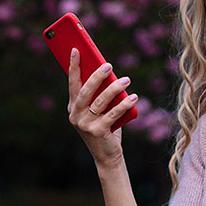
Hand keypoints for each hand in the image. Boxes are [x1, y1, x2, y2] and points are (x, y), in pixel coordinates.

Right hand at [67, 48, 138, 167]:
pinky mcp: (97, 132)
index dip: (73, 66)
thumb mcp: (99, 110)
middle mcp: (75, 115)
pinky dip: (124, 105)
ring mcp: (85, 125)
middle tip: (109, 65)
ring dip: (114, 89)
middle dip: (97, 76)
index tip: (76, 49)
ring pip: (100, 101)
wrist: (107, 155)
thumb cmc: (105, 127)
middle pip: (85, 90)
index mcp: (73, 107)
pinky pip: (113, 114)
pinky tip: (133, 97)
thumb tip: (109, 72)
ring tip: (127, 80)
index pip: (72, 83)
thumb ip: (100, 95)